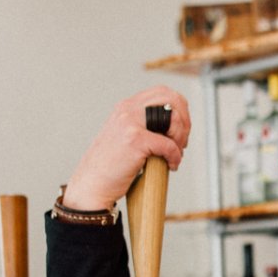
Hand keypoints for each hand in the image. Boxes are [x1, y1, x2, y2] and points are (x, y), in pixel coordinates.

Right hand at [64, 86, 191, 210]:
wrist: (92, 184)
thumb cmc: (111, 165)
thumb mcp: (125, 135)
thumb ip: (144, 125)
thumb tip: (177, 126)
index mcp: (127, 106)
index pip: (163, 92)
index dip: (179, 110)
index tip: (179, 132)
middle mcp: (128, 109)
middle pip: (172, 98)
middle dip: (185, 121)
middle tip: (182, 142)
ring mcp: (130, 123)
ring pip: (173, 118)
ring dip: (181, 137)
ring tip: (176, 154)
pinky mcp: (135, 140)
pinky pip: (169, 145)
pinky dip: (175, 157)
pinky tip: (171, 165)